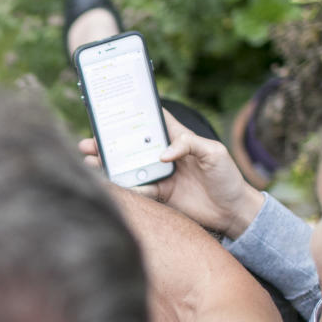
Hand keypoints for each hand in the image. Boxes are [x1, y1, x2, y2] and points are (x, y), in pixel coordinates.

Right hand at [78, 110, 263, 238]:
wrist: (233, 212)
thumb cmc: (228, 177)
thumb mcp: (214, 152)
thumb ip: (189, 144)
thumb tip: (163, 154)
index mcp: (179, 138)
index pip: (154, 121)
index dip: (134, 114)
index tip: (112, 110)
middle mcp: (166, 155)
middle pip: (132, 145)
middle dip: (109, 143)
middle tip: (88, 143)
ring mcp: (161, 175)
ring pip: (129, 167)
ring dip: (109, 164)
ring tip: (88, 162)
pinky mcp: (161, 194)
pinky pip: (138, 190)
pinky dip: (124, 187)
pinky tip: (109, 183)